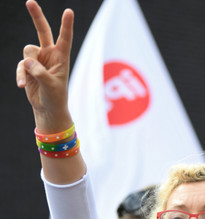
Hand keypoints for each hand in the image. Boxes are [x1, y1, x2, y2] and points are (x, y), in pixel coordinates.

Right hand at [16, 0, 73, 131]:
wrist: (46, 107)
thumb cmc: (55, 96)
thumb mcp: (51, 86)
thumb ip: (40, 73)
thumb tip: (27, 61)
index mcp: (62, 57)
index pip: (65, 38)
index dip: (66, 25)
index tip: (69, 11)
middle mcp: (50, 54)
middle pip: (42, 31)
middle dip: (36, 16)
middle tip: (30, 1)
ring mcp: (37, 59)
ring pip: (28, 50)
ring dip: (28, 64)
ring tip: (32, 78)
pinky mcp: (27, 66)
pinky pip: (21, 65)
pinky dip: (20, 74)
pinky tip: (22, 85)